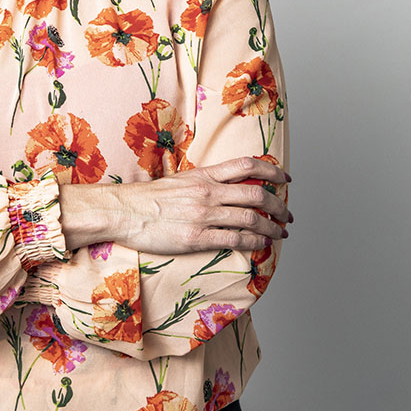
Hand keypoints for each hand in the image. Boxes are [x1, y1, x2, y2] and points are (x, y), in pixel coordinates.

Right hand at [120, 157, 291, 254]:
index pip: (246, 165)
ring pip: (251, 219)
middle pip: (257, 194)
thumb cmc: (148, 198)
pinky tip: (262, 244)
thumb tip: (225, 187)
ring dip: (272, 227)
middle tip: (287, 214)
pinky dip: (254, 242)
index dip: (271, 170)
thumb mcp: (180, 181)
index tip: (285, 178)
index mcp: (204, 175)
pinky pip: (235, 240)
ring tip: (280, 232)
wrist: (123, 211)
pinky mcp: (197, 238)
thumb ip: (204, 182)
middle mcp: (208, 192)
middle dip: (279, 205)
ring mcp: (204, 215)